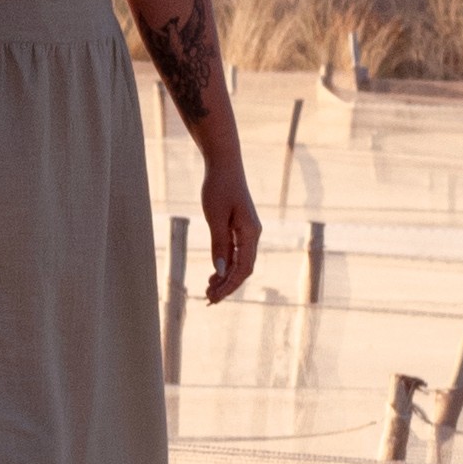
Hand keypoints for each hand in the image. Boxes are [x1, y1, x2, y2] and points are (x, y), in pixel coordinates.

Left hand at [199, 157, 263, 301]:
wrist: (224, 164)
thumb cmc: (218, 187)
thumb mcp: (215, 217)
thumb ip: (220, 245)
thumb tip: (221, 271)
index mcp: (251, 233)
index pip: (243, 268)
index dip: (229, 286)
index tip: (213, 297)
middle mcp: (254, 234)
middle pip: (244, 269)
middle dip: (228, 286)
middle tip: (209, 299)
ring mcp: (249, 231)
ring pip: (240, 262)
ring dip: (226, 277)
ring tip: (209, 290)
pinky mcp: (241, 227)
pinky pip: (237, 253)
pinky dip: (226, 265)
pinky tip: (215, 274)